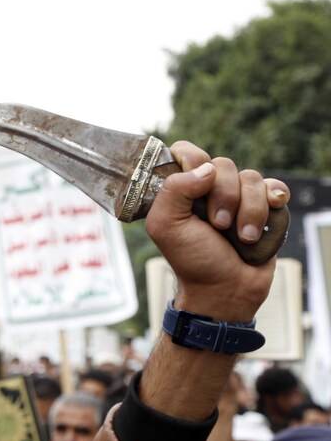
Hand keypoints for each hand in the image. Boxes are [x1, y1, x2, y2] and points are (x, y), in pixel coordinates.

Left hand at [145, 141, 289, 321]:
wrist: (225, 289)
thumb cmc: (191, 259)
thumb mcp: (165, 225)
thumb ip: (174, 189)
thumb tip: (207, 168)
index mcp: (181, 188)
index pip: (187, 151)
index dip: (193, 162)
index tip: (196, 188)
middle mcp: (209, 188)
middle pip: (223, 165)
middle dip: (224, 198)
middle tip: (218, 225)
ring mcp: (239, 197)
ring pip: (252, 179)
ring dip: (249, 212)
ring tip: (243, 238)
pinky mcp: (265, 208)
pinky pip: (275, 188)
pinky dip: (273, 203)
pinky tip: (268, 217)